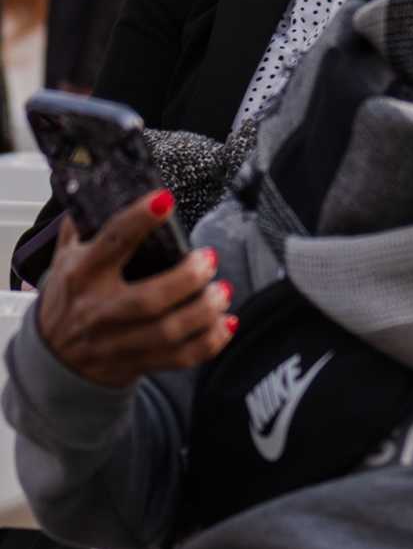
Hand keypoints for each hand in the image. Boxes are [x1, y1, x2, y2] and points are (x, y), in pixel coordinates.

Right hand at [35, 191, 234, 388]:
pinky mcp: (136, 363)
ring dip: (205, 310)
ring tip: (222, 290)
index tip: (165, 200)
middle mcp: (99, 310)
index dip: (139, 221)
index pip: (111, 244)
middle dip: (188, 278)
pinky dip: (211, 342)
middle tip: (209, 259)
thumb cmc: (68, 297)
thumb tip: (97, 185)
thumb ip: (82, 224)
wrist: (50, 358)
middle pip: (149, 300)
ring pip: (169, 331)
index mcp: (82, 275)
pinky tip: (225, 321)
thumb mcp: (66, 257)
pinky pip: (181, 358)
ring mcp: (117, 342)